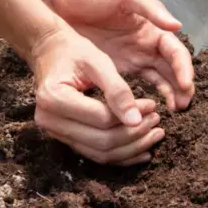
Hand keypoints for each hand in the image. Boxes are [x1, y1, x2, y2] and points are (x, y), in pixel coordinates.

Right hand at [30, 28, 164, 164]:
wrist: (49, 52)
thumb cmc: (73, 52)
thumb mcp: (97, 61)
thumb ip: (117, 89)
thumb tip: (136, 120)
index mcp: (54, 98)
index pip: (102, 118)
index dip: (132, 115)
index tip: (153, 105)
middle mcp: (50, 121)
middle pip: (101, 141)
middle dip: (134, 135)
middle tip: (157, 121)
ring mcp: (55, 133)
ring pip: (100, 153)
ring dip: (131, 148)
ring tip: (155, 135)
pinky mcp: (65, 138)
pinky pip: (95, 154)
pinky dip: (120, 155)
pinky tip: (142, 151)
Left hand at [49, 0, 194, 111]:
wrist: (61, 0)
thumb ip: (150, 8)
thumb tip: (177, 25)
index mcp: (153, 28)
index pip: (175, 51)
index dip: (183, 68)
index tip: (186, 84)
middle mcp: (148, 45)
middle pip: (172, 69)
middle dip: (182, 86)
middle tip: (183, 105)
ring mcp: (134, 58)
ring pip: (160, 79)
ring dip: (170, 94)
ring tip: (175, 110)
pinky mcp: (118, 69)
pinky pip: (139, 85)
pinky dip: (148, 97)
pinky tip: (150, 109)